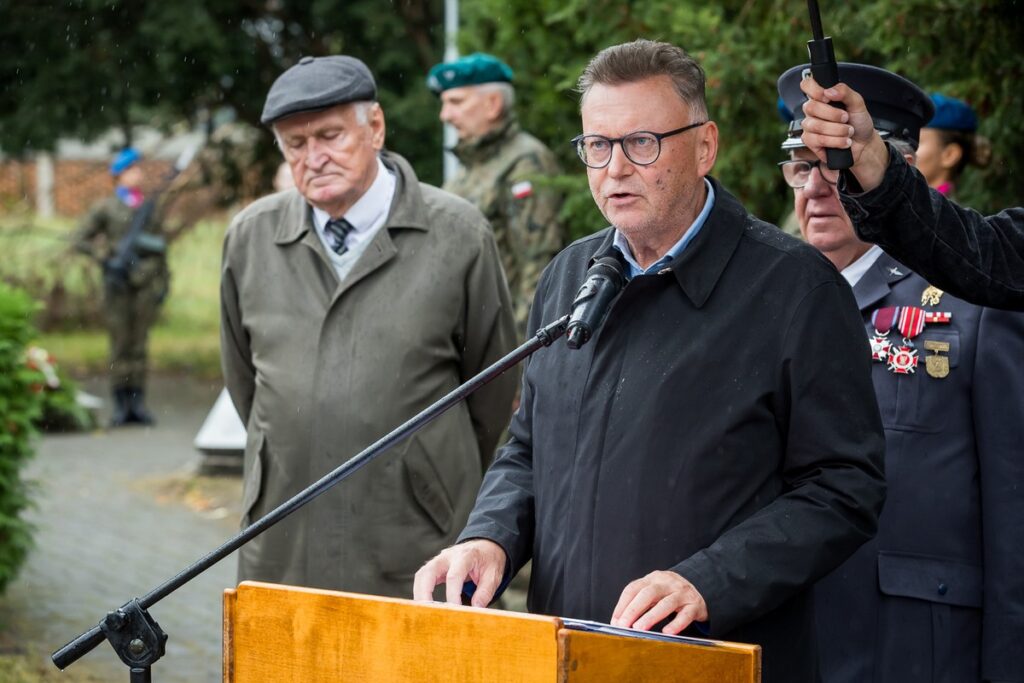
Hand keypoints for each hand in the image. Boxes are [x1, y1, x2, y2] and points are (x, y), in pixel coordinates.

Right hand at [413, 539, 506, 607]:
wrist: (485, 546)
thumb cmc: (488, 560)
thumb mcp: (494, 574)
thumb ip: (485, 592)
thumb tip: (476, 609)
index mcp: (465, 556)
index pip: (454, 576)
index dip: (452, 595)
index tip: (454, 611)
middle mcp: (448, 556)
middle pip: (429, 572)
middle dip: (425, 593)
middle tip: (428, 613)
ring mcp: (439, 560)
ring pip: (421, 575)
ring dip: (419, 593)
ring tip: (423, 613)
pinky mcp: (435, 567)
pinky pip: (422, 578)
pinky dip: (420, 592)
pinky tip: (424, 606)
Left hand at [611, 570, 707, 634]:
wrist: (701, 588)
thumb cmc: (671, 594)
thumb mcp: (655, 592)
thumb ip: (639, 603)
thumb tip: (620, 623)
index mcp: (653, 578)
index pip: (633, 588)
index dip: (622, 605)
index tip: (615, 621)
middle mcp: (667, 582)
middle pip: (648, 593)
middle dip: (633, 610)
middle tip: (624, 625)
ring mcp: (682, 593)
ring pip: (666, 603)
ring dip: (651, 617)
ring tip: (639, 628)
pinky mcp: (695, 605)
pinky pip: (685, 615)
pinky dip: (676, 624)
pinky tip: (667, 632)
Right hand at [798, 76, 888, 191]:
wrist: (863, 143)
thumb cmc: (858, 122)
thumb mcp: (858, 103)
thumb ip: (845, 92)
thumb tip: (829, 91)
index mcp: (822, 97)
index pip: (807, 85)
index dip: (815, 89)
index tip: (828, 97)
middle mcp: (812, 111)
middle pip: (811, 106)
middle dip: (833, 114)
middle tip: (846, 118)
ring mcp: (809, 126)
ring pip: (815, 125)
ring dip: (837, 130)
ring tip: (848, 131)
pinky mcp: (810, 142)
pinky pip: (818, 140)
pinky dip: (835, 141)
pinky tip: (844, 141)